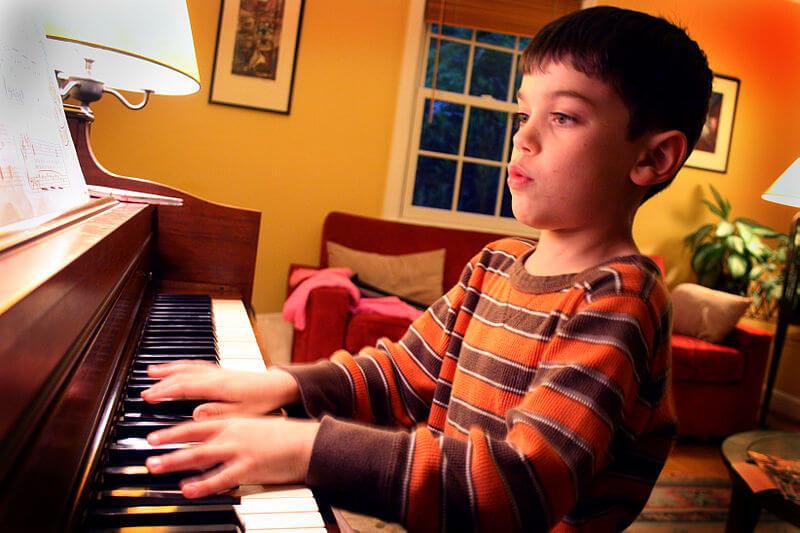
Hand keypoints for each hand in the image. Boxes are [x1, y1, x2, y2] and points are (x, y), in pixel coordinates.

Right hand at [141, 361, 299, 418]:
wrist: (279, 386)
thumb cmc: (263, 401)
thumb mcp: (242, 413)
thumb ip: (218, 414)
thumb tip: (195, 414)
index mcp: (219, 386)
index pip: (185, 386)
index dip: (165, 391)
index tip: (148, 396)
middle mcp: (216, 375)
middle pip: (183, 374)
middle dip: (162, 381)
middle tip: (144, 388)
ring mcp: (219, 371)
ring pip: (189, 366)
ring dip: (170, 368)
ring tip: (152, 371)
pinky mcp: (222, 372)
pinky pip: (197, 366)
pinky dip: (183, 366)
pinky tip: (178, 369)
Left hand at [146, 417, 318, 497]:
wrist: (306, 442)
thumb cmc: (282, 436)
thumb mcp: (253, 426)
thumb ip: (230, 430)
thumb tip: (212, 436)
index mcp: (234, 422)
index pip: (196, 425)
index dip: (173, 431)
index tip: (154, 437)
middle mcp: (232, 434)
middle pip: (192, 438)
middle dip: (166, 444)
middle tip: (147, 450)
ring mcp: (238, 450)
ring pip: (199, 456)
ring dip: (175, 461)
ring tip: (155, 467)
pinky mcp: (247, 468)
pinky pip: (219, 478)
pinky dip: (201, 484)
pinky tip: (187, 489)